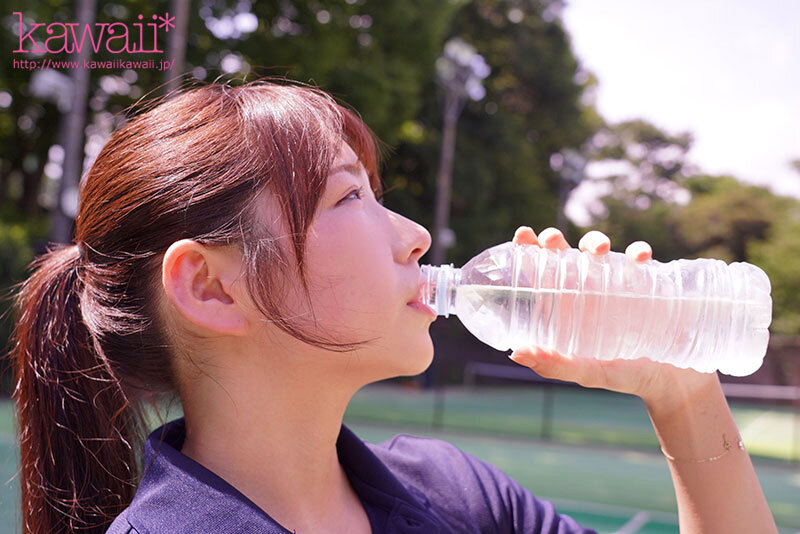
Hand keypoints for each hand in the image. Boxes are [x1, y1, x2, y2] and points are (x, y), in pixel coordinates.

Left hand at [509, 226, 718, 413]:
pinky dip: (639, 251)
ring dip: (595, 240)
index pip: (540, 272)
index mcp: (565, 306)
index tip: (523, 235)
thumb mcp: (588, 372)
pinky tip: (640, 258)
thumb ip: (555, 365)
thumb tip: (516, 352)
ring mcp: (616, 283)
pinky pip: (641, 259)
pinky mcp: (647, 282)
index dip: (529, 250)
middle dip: (556, 239)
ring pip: (599, 249)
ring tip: (600, 249)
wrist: (675, 382)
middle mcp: (586, 290)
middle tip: (552, 240)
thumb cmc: (625, 376)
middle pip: (564, 254)